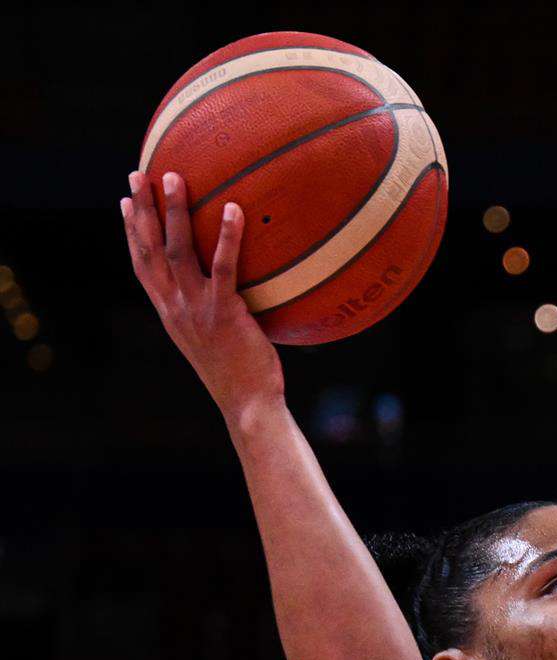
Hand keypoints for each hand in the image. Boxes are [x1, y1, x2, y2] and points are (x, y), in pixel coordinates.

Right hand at [121, 170, 284, 420]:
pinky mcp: (224, 313)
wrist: (247, 405)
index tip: (126, 202)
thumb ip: (212, 311)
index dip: (132, 233)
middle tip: (137, 174)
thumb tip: (232, 290)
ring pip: (177, 252)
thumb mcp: (215, 339)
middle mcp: (175, 307)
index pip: (142, 266)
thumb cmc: (239, 373)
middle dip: (142, 210)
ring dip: (174, 212)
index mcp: (169, 312)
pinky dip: (228, 238)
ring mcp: (196, 309)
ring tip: (174, 177)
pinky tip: (234, 209)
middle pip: (150, 250)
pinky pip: (225, 268)